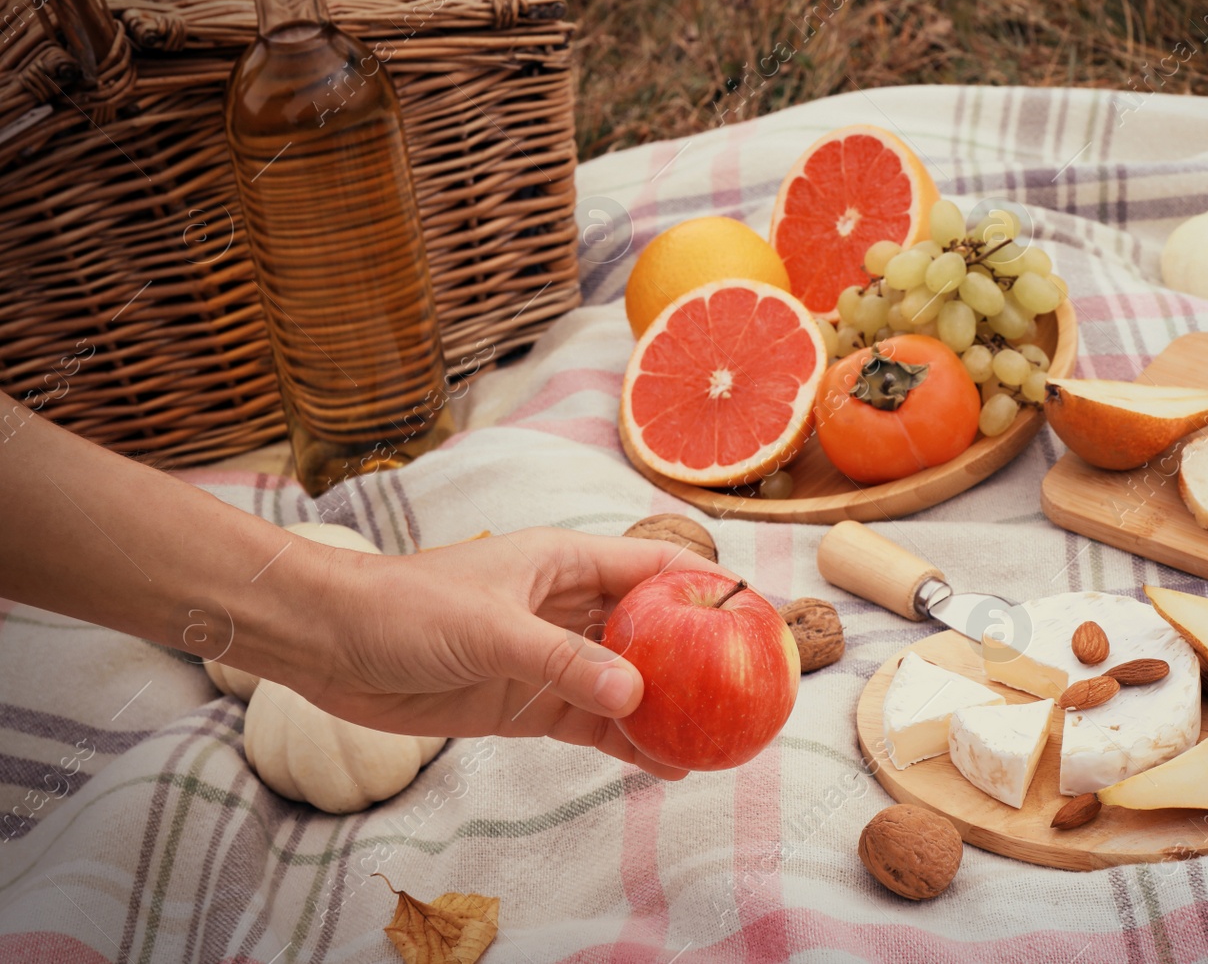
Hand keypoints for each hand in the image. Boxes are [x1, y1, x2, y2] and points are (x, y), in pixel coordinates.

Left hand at [280, 528, 729, 780]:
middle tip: (750, 689)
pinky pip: (594, 723)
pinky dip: (629, 742)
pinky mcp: (528, 704)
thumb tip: (636, 692)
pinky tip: (666, 766)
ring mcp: (550, 658)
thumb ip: (561, 661)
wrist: (330, 646)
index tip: (758, 613)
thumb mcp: (487, 628)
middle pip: (654, 628)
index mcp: (566, 562)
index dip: (710, 585)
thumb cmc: (403, 608)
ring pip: (630, 682)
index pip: (656, 567)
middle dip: (702, 655)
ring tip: (719, 739)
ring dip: (670, 708)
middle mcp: (568, 607)